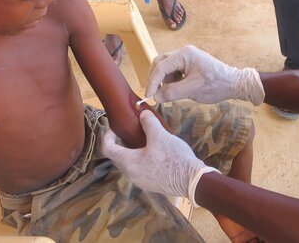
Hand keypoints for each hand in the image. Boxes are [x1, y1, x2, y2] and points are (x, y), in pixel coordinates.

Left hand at [102, 110, 218, 204]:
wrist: (191, 180)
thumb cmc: (172, 157)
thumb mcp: (160, 135)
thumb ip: (148, 122)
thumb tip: (143, 113)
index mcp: (128, 162)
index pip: (107, 149)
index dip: (107, 136)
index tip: (115, 127)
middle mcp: (130, 174)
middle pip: (117, 157)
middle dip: (120, 143)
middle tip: (129, 130)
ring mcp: (141, 181)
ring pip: (129, 164)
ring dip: (132, 151)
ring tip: (143, 139)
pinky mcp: (151, 184)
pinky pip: (140, 169)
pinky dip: (141, 159)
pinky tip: (155, 151)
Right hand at [145, 45, 264, 104]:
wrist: (234, 84)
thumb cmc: (217, 85)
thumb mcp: (193, 90)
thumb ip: (172, 92)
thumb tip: (156, 97)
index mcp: (184, 54)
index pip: (161, 66)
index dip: (152, 82)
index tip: (149, 96)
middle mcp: (184, 53)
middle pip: (160, 64)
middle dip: (156, 79)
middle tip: (155, 95)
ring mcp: (187, 58)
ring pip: (166, 69)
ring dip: (164, 82)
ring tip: (170, 94)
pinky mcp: (189, 65)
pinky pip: (174, 72)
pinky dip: (172, 82)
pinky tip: (177, 91)